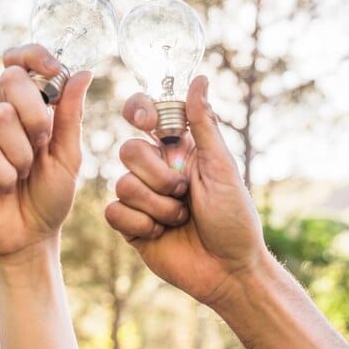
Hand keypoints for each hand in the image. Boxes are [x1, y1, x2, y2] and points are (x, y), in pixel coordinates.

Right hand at [0, 44, 91, 262]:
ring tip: (24, 173)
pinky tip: (5, 186)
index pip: (22, 62)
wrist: (32, 236)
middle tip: (43, 142)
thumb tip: (82, 72)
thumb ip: (72, 116)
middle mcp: (3, 115)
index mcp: (30, 108)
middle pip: (10, 79)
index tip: (54, 68)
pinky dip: (4, 172)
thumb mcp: (69, 155)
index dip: (34, 55)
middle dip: (35, 112)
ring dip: (22, 151)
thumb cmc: (50, 194)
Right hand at [104, 76, 267, 304]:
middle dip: (159, 176)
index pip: (144, 115)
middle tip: (185, 194)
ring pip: (122, 183)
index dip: (138, 110)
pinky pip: (113, 212)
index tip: (147, 120)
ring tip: (181, 220)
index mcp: (178, 149)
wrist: (228, 270)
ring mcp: (141, 198)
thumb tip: (199, 78)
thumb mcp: (222, 167)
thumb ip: (203, 124)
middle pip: (129, 150)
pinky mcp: (130, 226)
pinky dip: (140, 224)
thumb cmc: (234, 217)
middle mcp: (156, 170)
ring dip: (158, 207)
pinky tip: (160, 235)